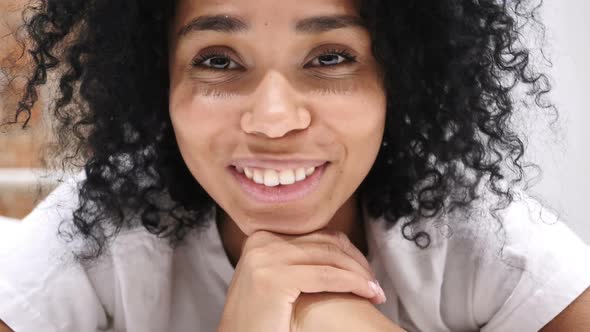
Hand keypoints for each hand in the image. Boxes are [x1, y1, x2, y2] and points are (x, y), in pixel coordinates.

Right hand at [216, 228, 384, 331]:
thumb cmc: (263, 320)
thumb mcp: (276, 279)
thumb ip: (297, 260)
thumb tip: (340, 250)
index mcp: (262, 237)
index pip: (318, 234)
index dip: (349, 251)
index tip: (365, 272)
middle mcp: (262, 241)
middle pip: (327, 242)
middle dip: (358, 263)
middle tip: (374, 285)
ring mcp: (265, 258)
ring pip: (331, 257)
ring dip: (360, 274)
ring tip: (375, 292)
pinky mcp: (273, 278)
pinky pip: (327, 276)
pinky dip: (353, 283)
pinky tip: (367, 293)